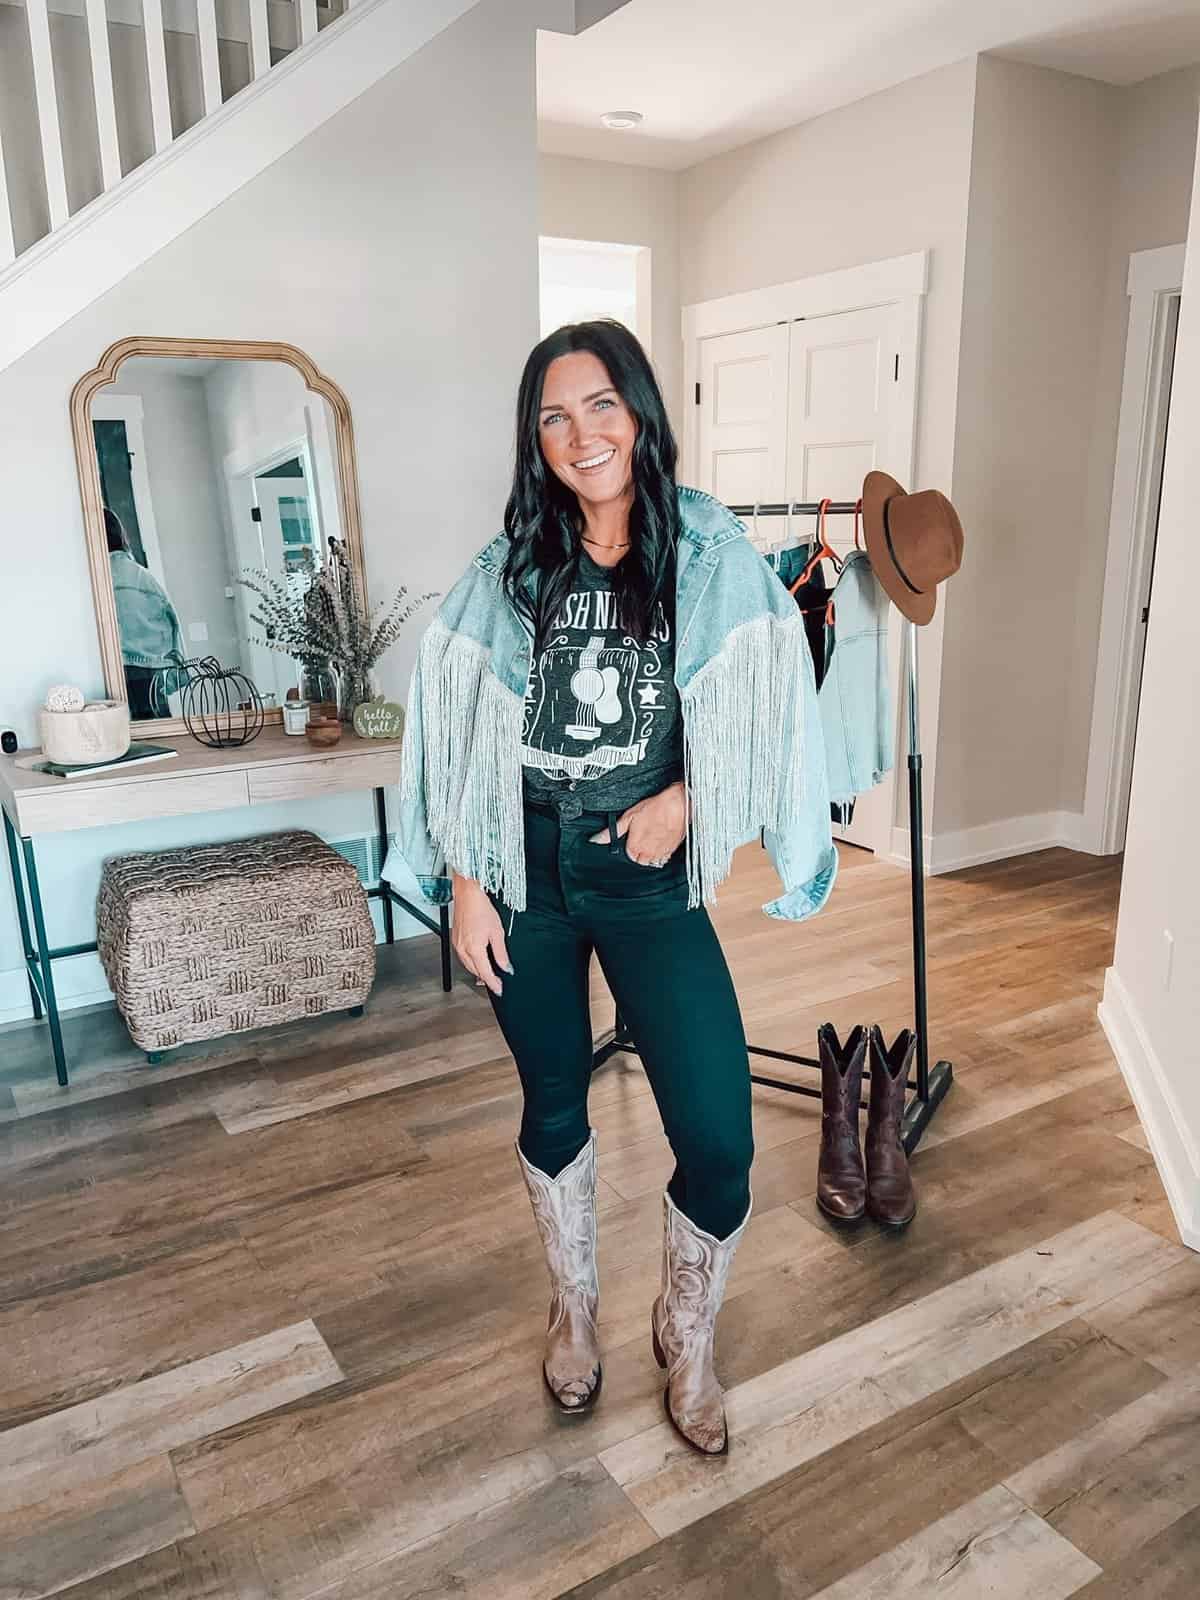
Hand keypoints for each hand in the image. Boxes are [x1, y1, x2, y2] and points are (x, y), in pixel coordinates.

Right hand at [450, 873, 512, 995]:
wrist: (468, 896)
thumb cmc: (482, 909)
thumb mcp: (497, 932)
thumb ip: (501, 953)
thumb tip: (506, 967)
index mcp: (474, 949)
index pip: (485, 973)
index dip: (493, 983)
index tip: (499, 989)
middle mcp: (463, 949)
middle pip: (475, 971)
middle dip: (486, 978)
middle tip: (497, 981)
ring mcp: (457, 945)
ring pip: (468, 965)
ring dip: (478, 970)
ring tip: (489, 973)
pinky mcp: (455, 940)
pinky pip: (463, 957)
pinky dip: (472, 962)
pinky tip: (479, 959)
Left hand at [589, 781, 688, 866]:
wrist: (678, 805)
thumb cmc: (656, 808)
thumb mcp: (629, 816)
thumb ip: (613, 830)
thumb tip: (597, 839)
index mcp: (635, 847)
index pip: (628, 856)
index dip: (629, 846)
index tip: (633, 838)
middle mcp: (647, 853)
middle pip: (639, 861)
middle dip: (639, 852)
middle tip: (642, 838)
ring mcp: (660, 853)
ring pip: (652, 862)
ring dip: (650, 854)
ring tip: (652, 839)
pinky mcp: (672, 851)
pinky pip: (664, 858)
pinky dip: (661, 853)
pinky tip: (661, 841)